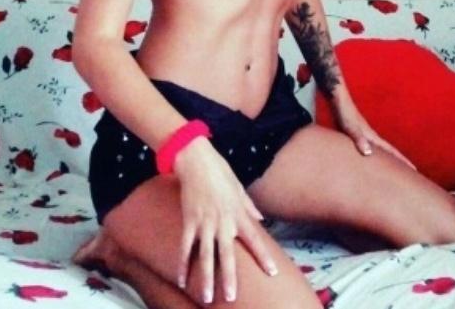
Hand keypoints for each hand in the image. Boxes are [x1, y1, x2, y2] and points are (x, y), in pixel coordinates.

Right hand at [173, 137, 277, 303]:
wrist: (196, 160)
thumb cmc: (219, 171)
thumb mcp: (239, 187)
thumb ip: (249, 206)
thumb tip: (260, 219)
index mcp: (238, 213)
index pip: (254, 238)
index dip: (264, 256)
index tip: (272, 272)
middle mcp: (223, 221)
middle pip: (227, 254)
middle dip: (230, 277)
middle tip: (232, 298)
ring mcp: (205, 222)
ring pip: (206, 256)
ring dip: (206, 278)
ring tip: (208, 298)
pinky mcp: (189, 220)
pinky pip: (186, 247)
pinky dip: (183, 264)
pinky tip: (182, 281)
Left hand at [330, 98, 416, 169]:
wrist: (339, 100)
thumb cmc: (344, 114)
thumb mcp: (350, 128)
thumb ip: (358, 139)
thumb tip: (368, 153)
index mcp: (373, 137)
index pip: (392, 151)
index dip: (403, 161)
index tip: (415, 170)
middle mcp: (372, 137)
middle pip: (389, 152)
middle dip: (399, 162)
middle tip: (410, 173)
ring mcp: (365, 135)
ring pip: (381, 150)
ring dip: (388, 159)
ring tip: (393, 169)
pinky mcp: (357, 134)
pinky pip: (371, 148)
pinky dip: (375, 155)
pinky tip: (370, 158)